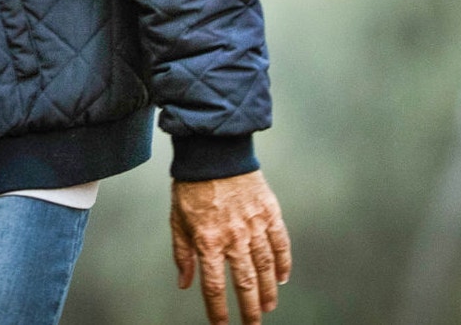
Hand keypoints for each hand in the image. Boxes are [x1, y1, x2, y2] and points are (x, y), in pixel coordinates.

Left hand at [171, 170, 291, 324]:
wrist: (213, 152)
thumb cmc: (191, 185)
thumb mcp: (177, 218)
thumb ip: (183, 252)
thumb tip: (185, 283)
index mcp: (207, 239)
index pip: (214, 285)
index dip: (218, 310)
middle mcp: (233, 236)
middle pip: (245, 283)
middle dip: (250, 309)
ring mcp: (254, 225)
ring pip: (266, 268)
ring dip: (269, 292)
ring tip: (268, 307)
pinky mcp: (269, 213)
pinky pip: (281, 244)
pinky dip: (284, 264)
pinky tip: (283, 277)